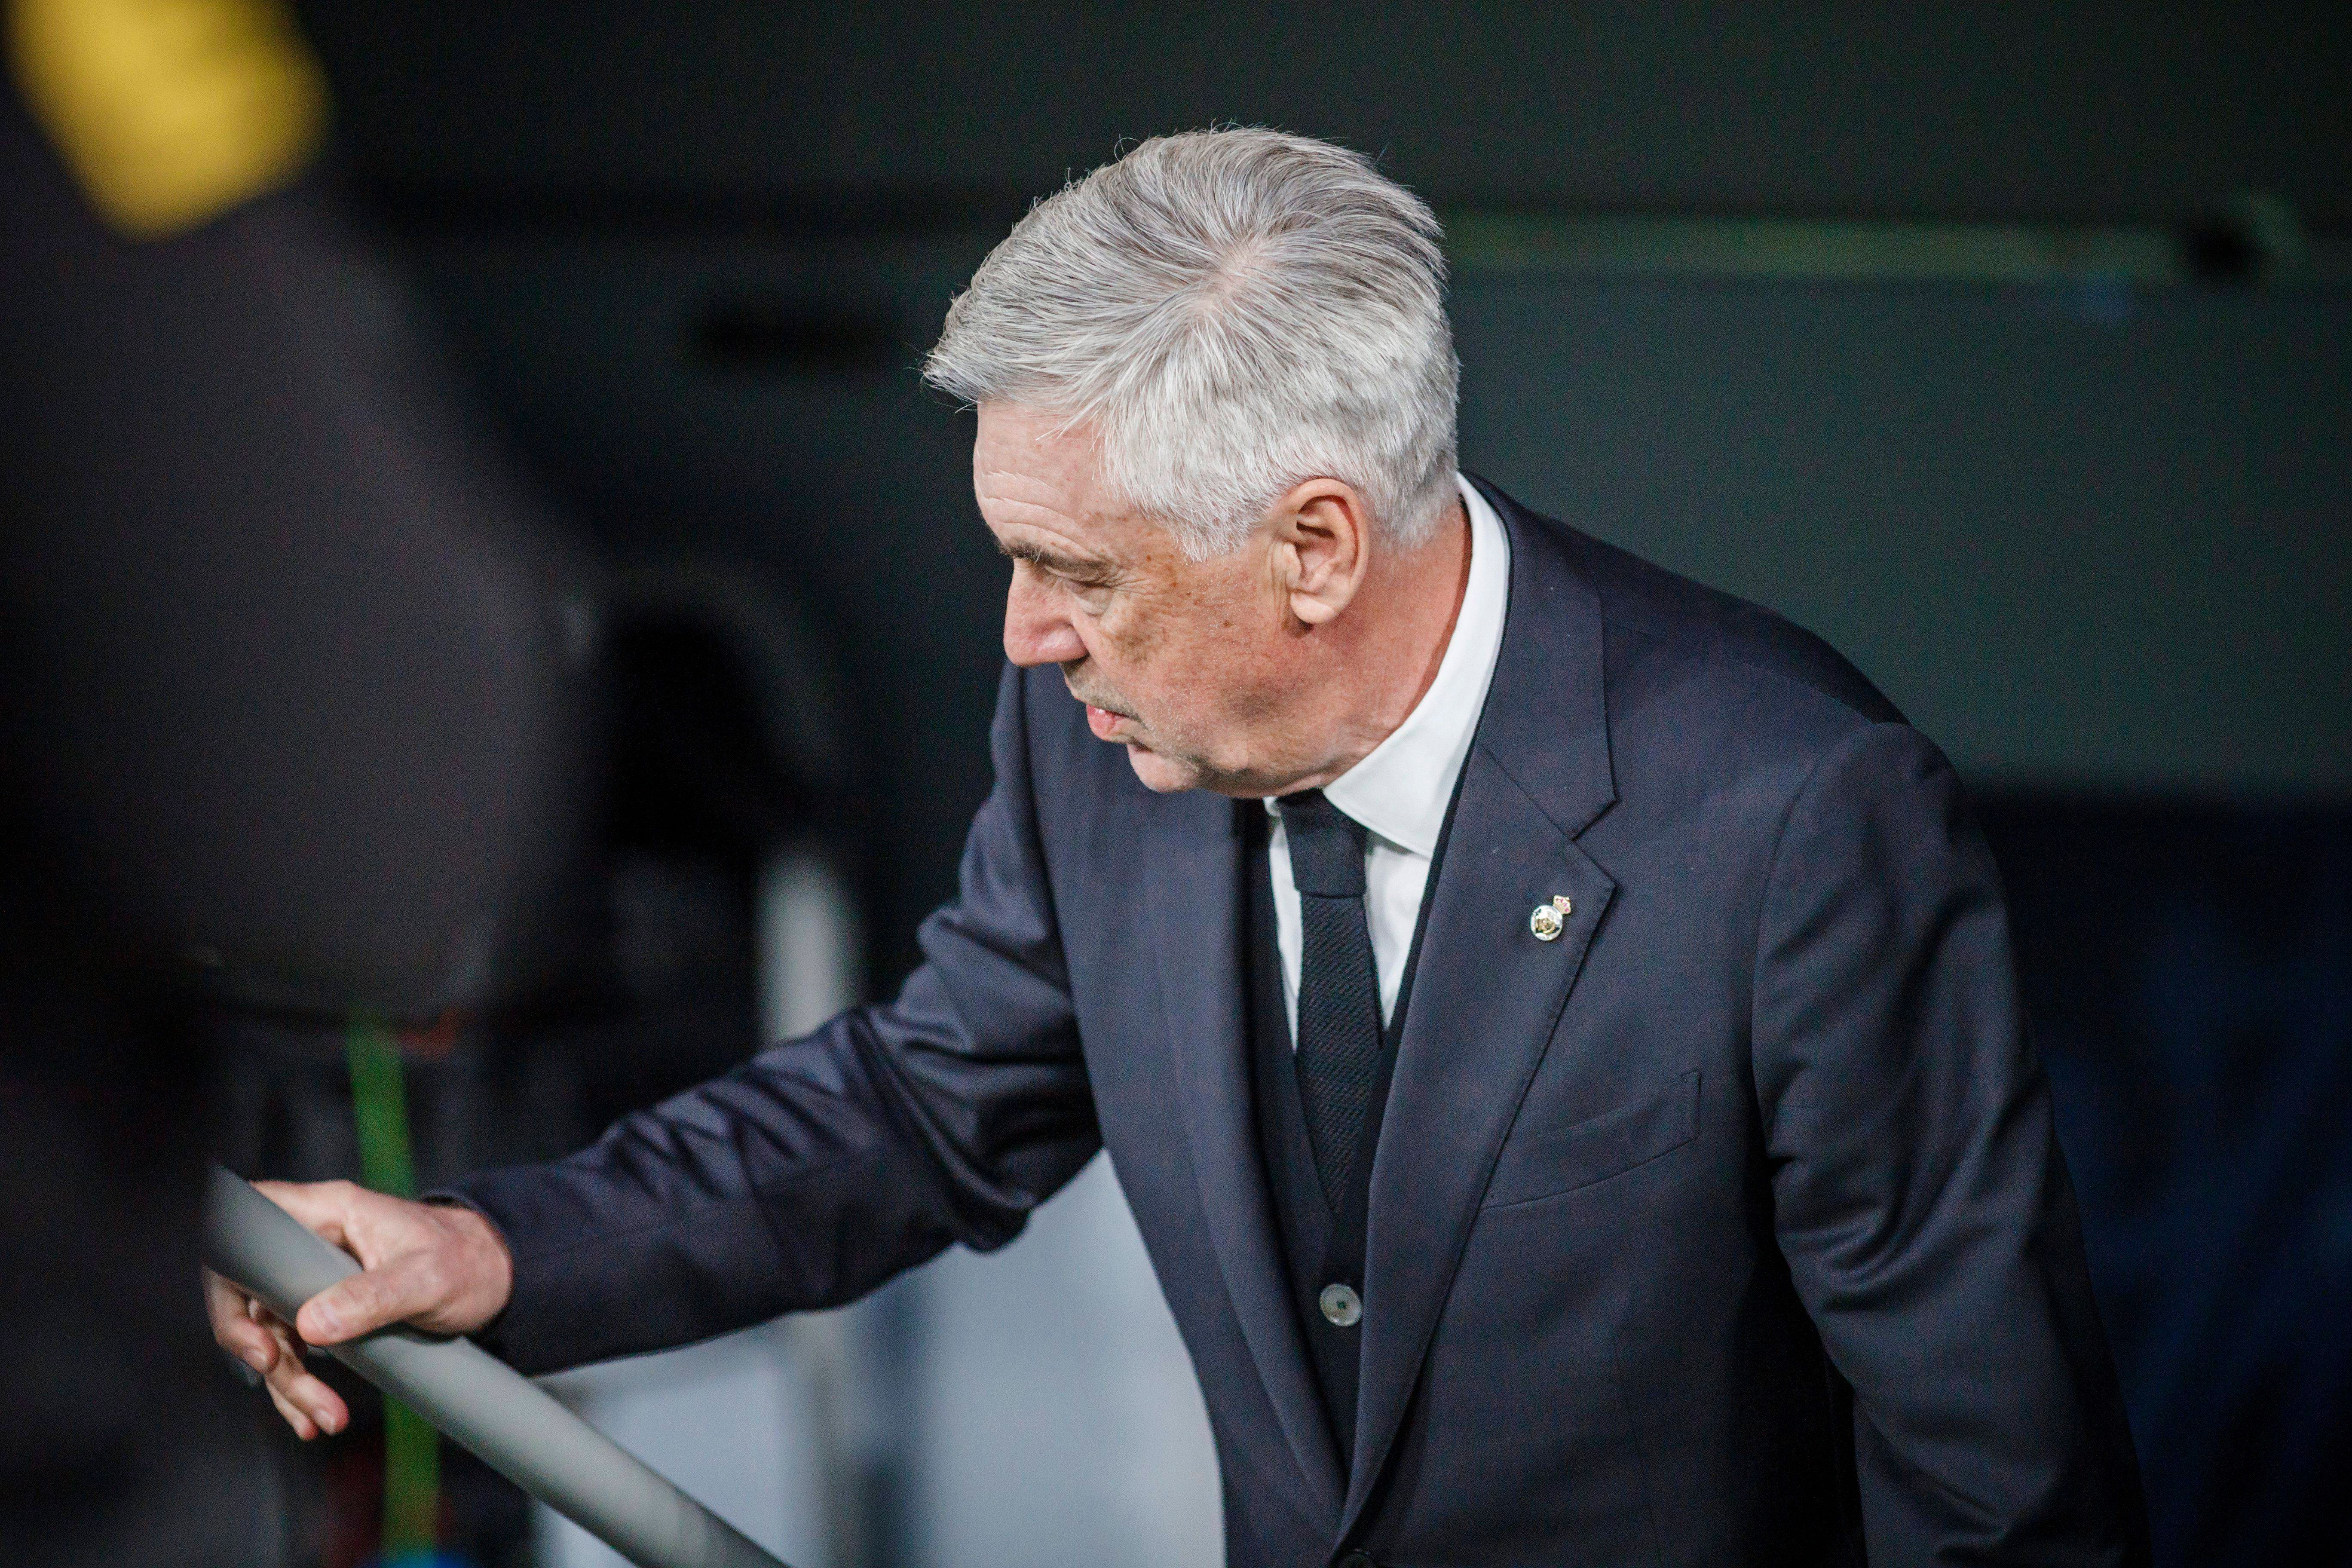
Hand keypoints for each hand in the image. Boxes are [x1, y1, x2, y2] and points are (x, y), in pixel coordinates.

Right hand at [205, 1179, 513, 1437]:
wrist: (494, 1278)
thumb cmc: (467, 1260)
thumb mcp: (427, 1278)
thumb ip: (373, 1296)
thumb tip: (311, 1326)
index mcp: (331, 1212)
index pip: (251, 1217)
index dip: (228, 1267)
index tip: (251, 1325)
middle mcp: (312, 1241)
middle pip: (249, 1290)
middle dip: (255, 1342)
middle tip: (278, 1372)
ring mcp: (314, 1277)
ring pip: (271, 1329)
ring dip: (286, 1379)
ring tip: (321, 1417)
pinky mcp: (325, 1308)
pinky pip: (294, 1348)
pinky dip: (298, 1384)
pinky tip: (313, 1415)